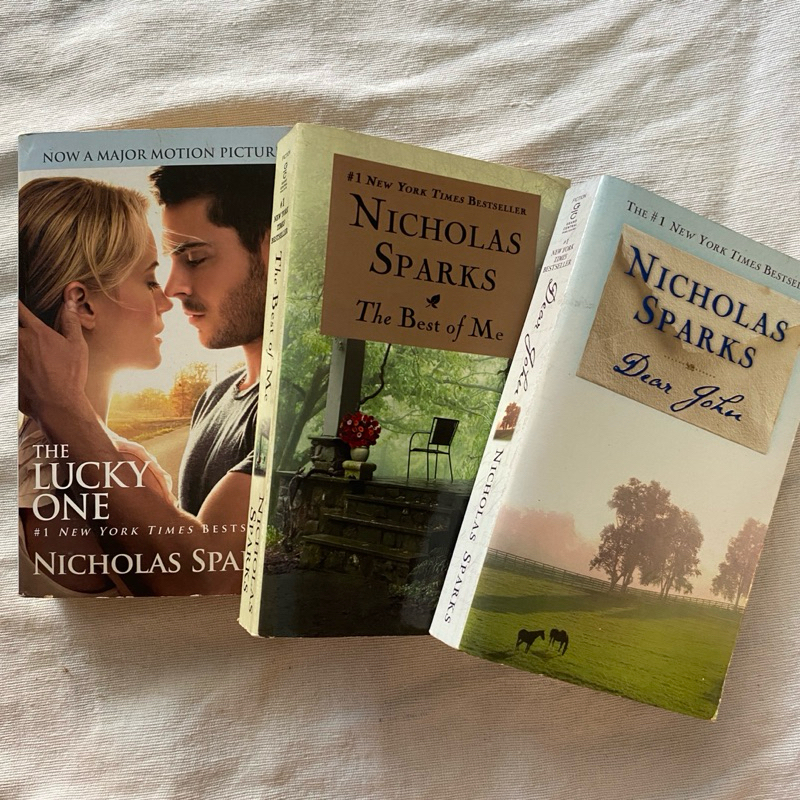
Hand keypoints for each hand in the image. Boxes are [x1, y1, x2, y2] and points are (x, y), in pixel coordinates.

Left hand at [18, 300, 88, 420]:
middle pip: (7, 324)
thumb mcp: (77, 346)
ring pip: (6, 341)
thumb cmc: (70, 375)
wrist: (56, 403)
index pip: (18, 309)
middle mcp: (19, 341)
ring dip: (12, 342)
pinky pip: (6, 359)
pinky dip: (10, 358)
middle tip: (20, 330)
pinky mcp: (7, 371)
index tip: (10, 296)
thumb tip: (69, 303)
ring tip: (22, 348)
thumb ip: (71, 322)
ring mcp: (10, 357)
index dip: (13, 301)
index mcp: (36, 332)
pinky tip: (17, 359)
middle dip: (9, 321)